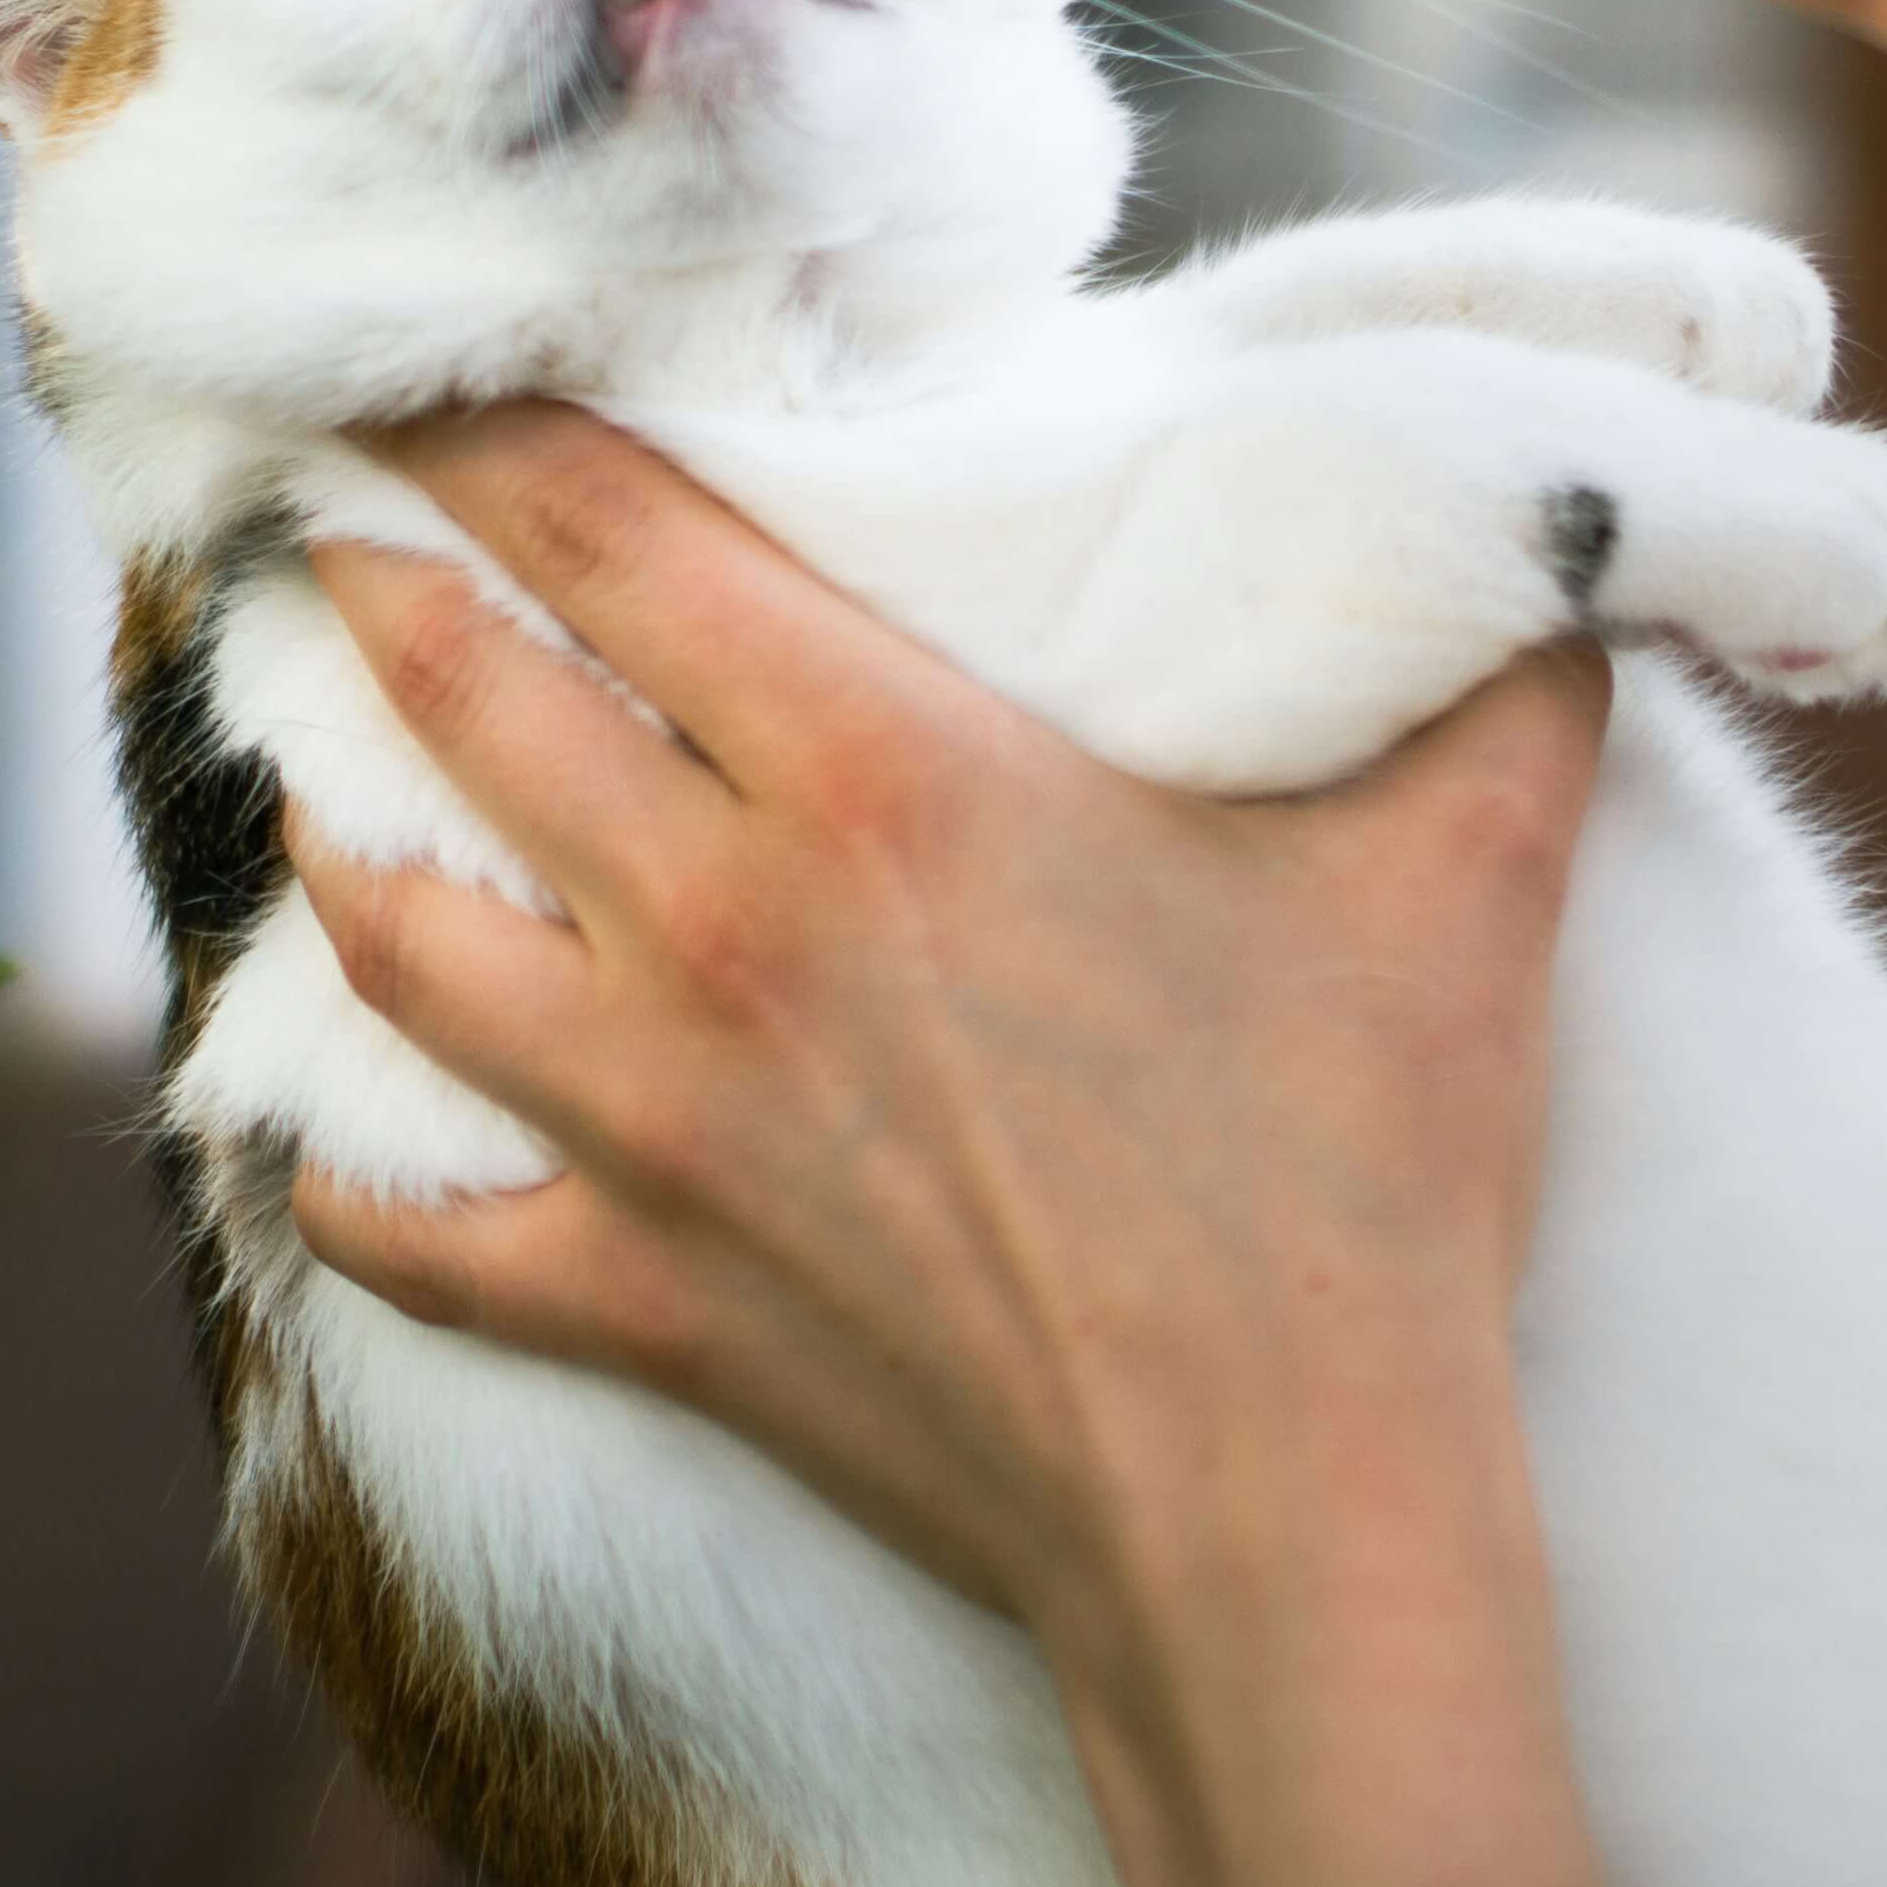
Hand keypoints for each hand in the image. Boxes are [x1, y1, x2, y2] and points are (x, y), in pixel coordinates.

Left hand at [282, 401, 1610, 1679]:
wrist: (1279, 1512)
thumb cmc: (1364, 1178)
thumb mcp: (1471, 870)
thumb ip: (1507, 671)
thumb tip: (1567, 533)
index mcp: (882, 774)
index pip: (614, 537)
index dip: (490, 433)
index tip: (419, 375)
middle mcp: (720, 923)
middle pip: (468, 703)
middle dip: (375, 595)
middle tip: (329, 537)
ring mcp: (655, 1127)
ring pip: (403, 944)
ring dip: (342, 852)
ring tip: (322, 796)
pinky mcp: (645, 1306)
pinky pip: (418, 1234)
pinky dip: (348, 1187)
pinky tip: (320, 1153)